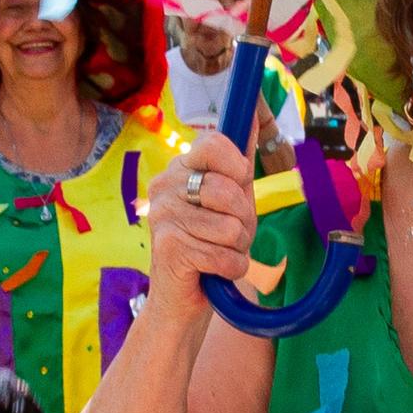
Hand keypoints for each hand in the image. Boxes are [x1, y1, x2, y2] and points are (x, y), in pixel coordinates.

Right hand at [146, 128, 260, 296]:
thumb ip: (239, 160)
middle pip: (229, 190)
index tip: (237, 188)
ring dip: (236, 248)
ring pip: (230, 227)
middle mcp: (164, 186)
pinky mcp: (167, 248)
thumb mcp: (232, 199)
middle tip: (229, 235)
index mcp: (179, 169)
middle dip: (243, 220)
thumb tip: (250, 113)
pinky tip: (212, 272)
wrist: (183, 300)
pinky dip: (230, 269)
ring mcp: (162, 216)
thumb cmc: (210, 244)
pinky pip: (225, 256)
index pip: (214, 144)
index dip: (238, 170)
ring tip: (218, 252)